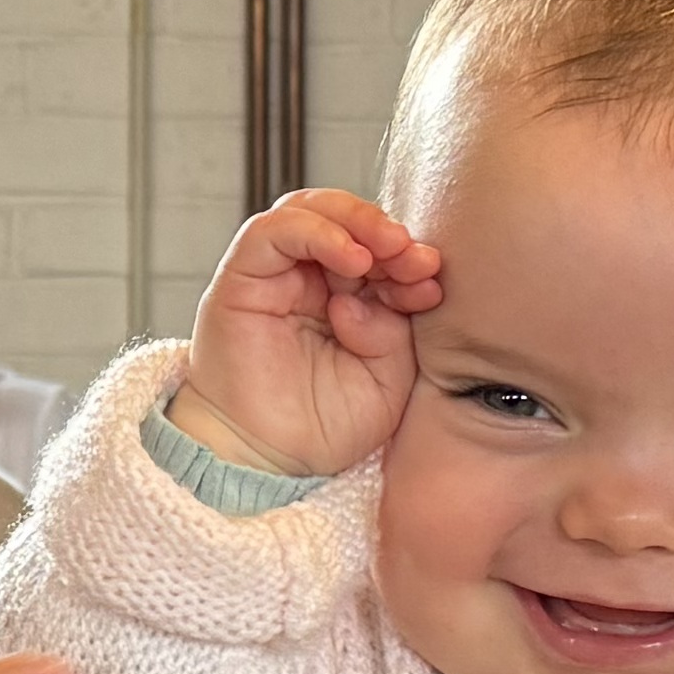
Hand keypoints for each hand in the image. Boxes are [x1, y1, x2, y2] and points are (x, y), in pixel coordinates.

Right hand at [186, 188, 442, 476]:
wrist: (269, 464)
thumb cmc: (322, 426)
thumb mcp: (386, 381)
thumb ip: (393, 331)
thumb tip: (367, 294)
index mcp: (349, 297)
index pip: (379, 252)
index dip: (408, 258)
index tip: (431, 282)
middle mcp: (311, 279)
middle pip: (347, 220)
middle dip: (387, 233)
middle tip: (414, 258)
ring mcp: (276, 276)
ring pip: (309, 210)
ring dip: (356, 221)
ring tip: (386, 249)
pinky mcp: (243, 278)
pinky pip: (273, 231)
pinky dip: (317, 233)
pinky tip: (352, 259)